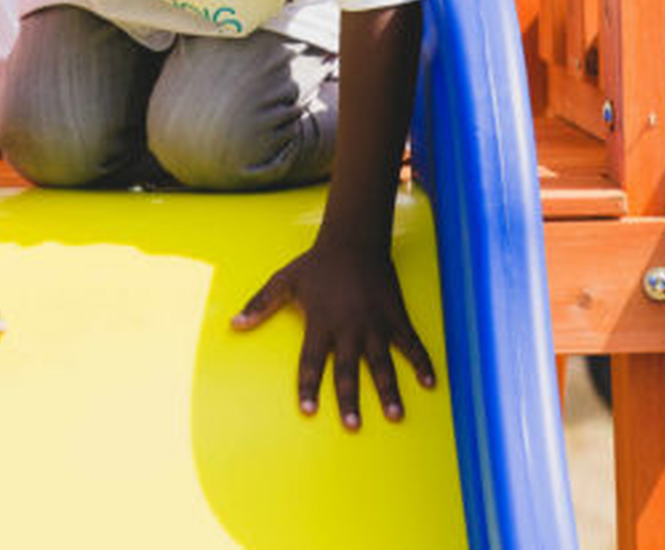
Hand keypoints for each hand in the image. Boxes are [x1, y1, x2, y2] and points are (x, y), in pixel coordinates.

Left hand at [232, 241, 436, 429]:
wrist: (355, 239)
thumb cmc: (317, 263)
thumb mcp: (284, 281)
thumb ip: (260, 304)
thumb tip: (234, 324)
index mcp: (321, 322)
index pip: (311, 362)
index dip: (309, 386)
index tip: (308, 410)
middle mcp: (348, 328)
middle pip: (347, 370)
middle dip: (350, 399)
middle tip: (353, 426)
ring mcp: (375, 323)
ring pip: (382, 363)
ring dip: (389, 391)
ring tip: (395, 416)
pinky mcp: (396, 316)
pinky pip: (412, 343)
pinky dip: (422, 362)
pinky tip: (431, 383)